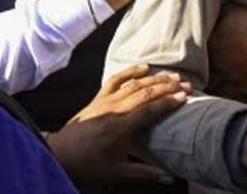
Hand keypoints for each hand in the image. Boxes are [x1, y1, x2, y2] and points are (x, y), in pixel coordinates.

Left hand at [48, 64, 189, 185]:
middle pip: (145, 93)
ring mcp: (105, 101)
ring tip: (172, 76)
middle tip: (186, 84)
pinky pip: (115, 79)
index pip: (150, 110)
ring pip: (134, 84)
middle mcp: (114, 110)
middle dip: (167, 87)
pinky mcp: (98, 98)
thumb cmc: (89, 165)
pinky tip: (144, 67)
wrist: (60, 156)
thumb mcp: (118, 173)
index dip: (169, 102)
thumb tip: (171, 178)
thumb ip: (145, 173)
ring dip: (155, 78)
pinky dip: (130, 71)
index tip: (185, 97)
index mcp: (121, 128)